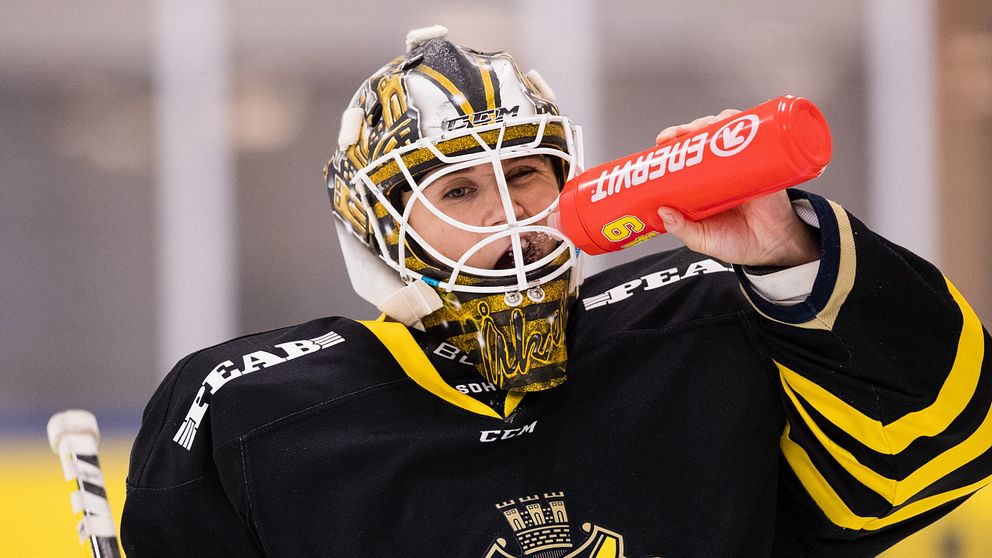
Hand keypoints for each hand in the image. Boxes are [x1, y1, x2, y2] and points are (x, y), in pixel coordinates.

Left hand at [654, 110, 819, 266]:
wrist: (772, 248)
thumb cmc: (736, 243)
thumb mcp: (701, 239)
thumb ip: (682, 228)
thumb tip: (662, 212)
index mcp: (701, 185)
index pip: (684, 156)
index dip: (672, 145)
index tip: (662, 142)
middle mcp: (719, 171)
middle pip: (702, 138)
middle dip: (688, 129)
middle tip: (678, 135)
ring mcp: (740, 164)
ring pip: (725, 132)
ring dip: (711, 123)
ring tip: (703, 128)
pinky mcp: (762, 162)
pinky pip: (754, 136)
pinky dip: (743, 122)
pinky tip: (731, 121)